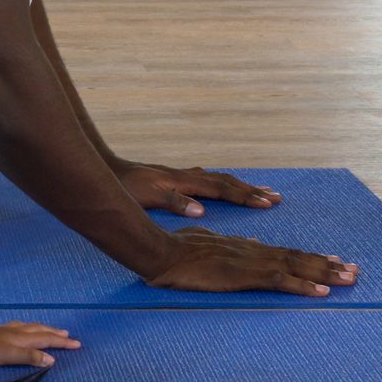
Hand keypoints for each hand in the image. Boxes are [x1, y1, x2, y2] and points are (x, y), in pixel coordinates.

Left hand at [0, 319, 80, 366]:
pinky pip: (11, 327)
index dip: (62, 342)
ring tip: (46, 328)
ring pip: (26, 326)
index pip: (47, 339)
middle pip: (39, 330)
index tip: (77, 343)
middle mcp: (15, 331)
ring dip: (39, 328)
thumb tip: (51, 359)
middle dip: (54, 332)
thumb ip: (30, 357)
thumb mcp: (10, 356)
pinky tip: (10, 327)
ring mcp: (4, 329)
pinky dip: (18, 327)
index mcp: (22, 338)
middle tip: (67, 334)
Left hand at [114, 161, 280, 216]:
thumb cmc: (123, 188)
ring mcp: (178, 175)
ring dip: (237, 185)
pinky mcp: (170, 178)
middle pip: (224, 181)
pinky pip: (203, 179)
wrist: (105, 170)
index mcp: (182, 182)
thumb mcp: (146, 197)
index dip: (246, 197)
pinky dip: (217, 183)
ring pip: (215, 179)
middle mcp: (184, 176)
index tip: (269, 203)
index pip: (221, 190)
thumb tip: (202, 211)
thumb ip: (173, 203)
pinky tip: (216, 184)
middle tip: (276, 196)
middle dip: (251, 190)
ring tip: (256, 189)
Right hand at [148, 227, 358, 294]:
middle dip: (327, 264)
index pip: (282, 252)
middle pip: (296, 256)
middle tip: (355, 270)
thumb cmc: (175, 249)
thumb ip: (229, 246)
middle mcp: (252, 251)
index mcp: (242, 247)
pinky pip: (281, 280)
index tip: (331, 259)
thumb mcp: (206, 244)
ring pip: (296, 265)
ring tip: (350, 278)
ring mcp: (250, 262)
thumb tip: (250, 245)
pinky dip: (304, 285)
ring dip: (325, 272)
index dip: (308, 257)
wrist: (161, 252)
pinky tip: (322, 292)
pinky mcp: (244, 274)